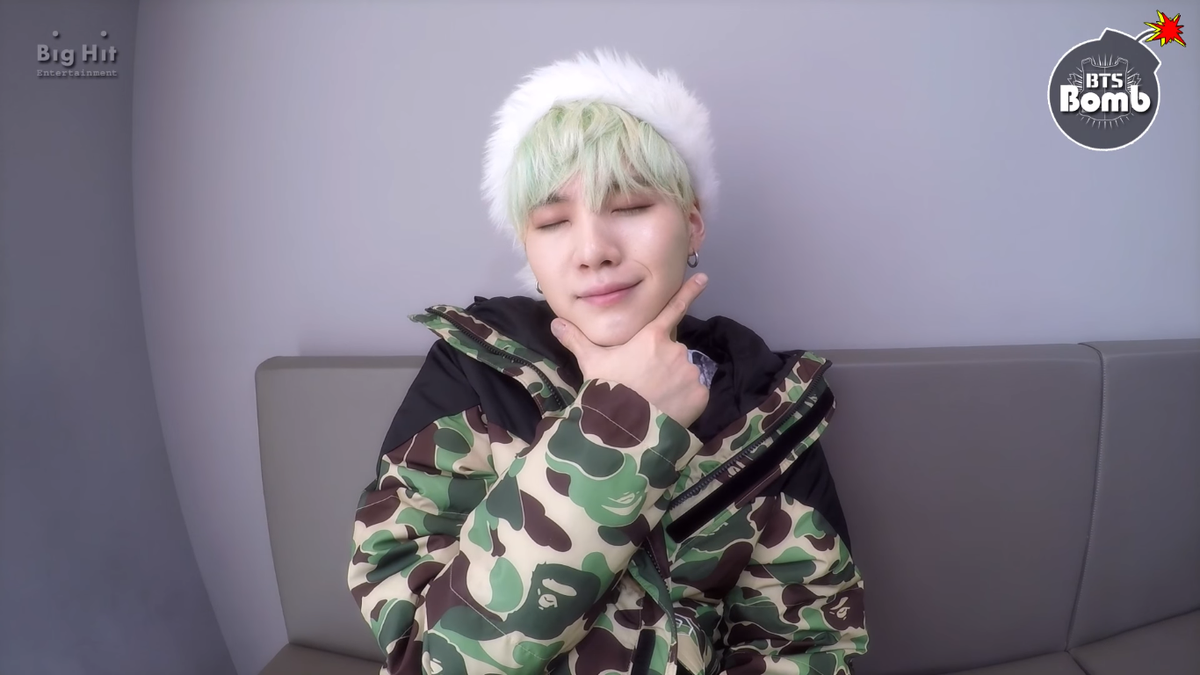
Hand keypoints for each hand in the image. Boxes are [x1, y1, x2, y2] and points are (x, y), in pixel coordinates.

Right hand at [551, 273, 709, 427]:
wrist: (625, 430)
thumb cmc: (607, 390)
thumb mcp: (590, 363)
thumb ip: (577, 340)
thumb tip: (556, 322)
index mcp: (651, 338)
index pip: (674, 308)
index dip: (689, 291)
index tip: (703, 277)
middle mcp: (675, 350)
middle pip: (672, 352)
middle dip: (662, 363)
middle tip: (644, 383)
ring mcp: (690, 372)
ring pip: (684, 372)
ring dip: (673, 381)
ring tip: (654, 399)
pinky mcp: (699, 395)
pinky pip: (694, 393)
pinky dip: (685, 399)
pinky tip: (667, 408)